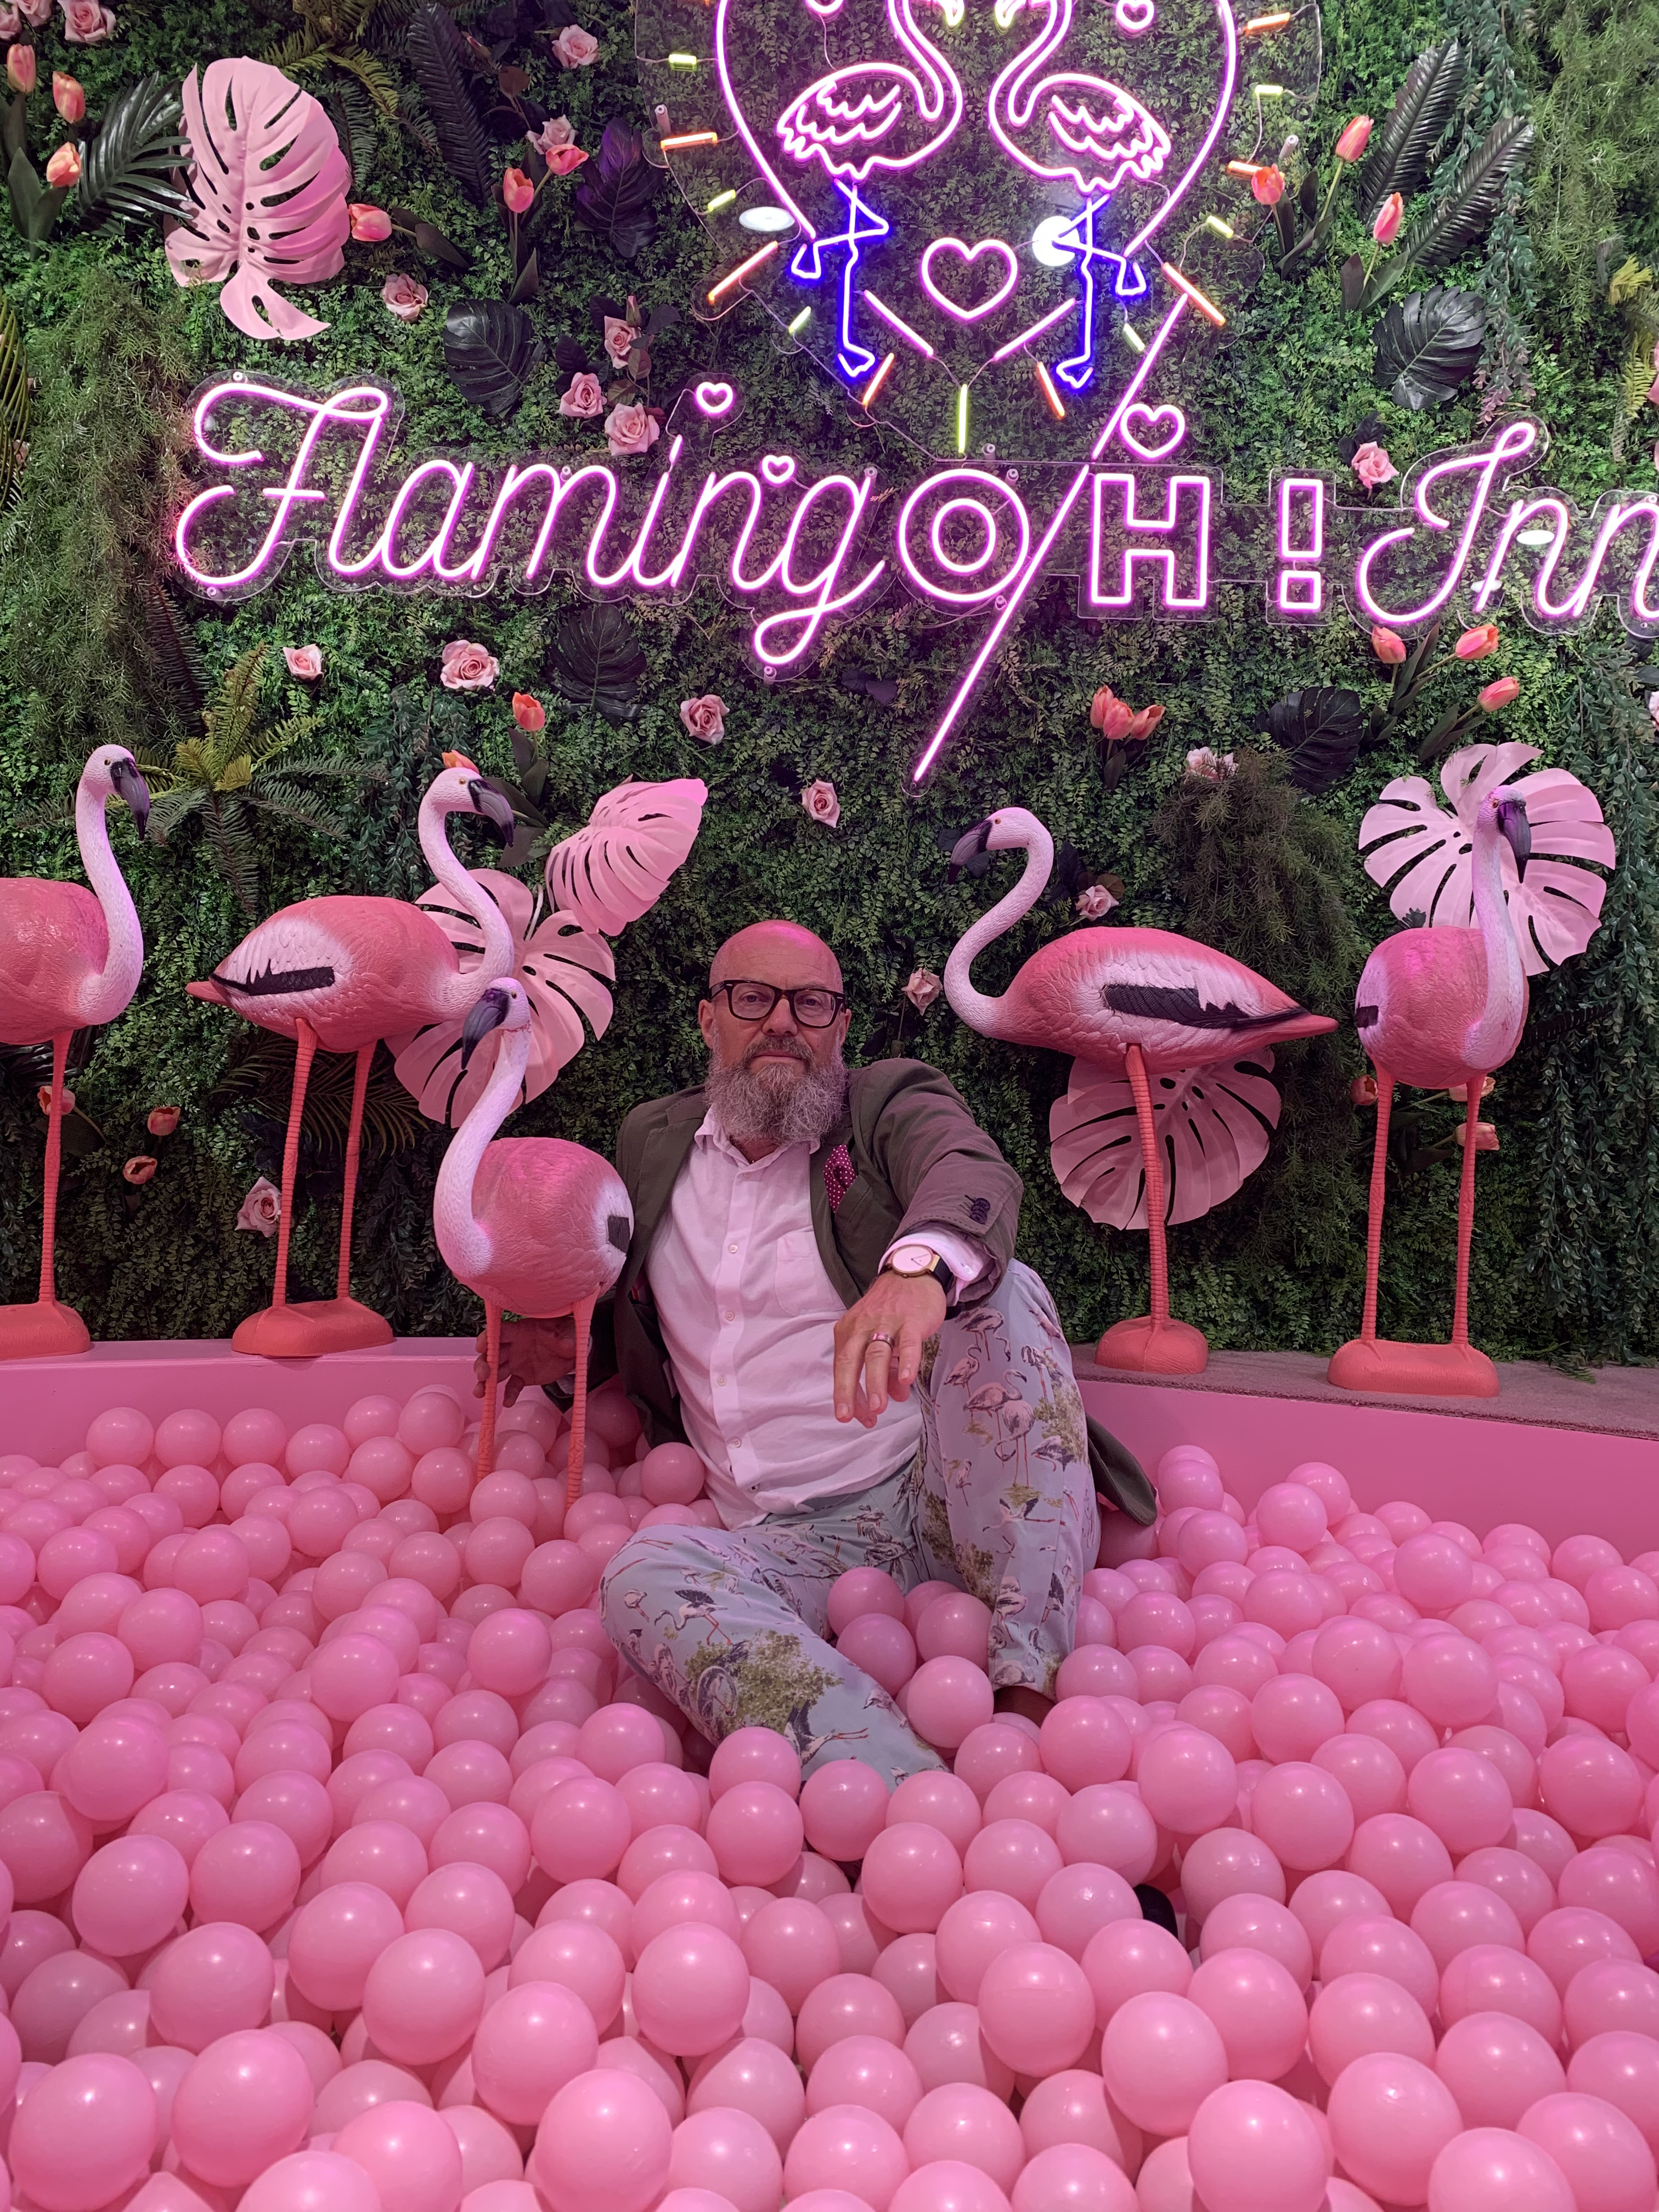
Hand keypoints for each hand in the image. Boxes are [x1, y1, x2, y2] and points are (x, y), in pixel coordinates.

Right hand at [474, 1315, 576, 1403]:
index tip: (481, 1347)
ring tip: (481, 1393)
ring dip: (486, 1383)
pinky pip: (512, 1386)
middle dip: (484, 1364)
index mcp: (521, 1331)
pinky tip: (507, 1402)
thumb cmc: (566, 1334)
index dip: (488, 1338)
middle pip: (492, 1354)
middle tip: (483, 1375)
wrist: (573, 1352)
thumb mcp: (569, 1331)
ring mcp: (515, 1363)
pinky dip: (509, 1394)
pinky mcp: (522, 1377)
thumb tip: (567, 1344)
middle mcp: (513, 1347)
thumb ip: (566, 1337)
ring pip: (496, 1372)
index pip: (500, 1332)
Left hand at [833, 1270, 946, 1426]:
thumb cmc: (892, 1310)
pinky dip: (906, 1361)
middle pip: (850, 1360)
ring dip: (876, 1382)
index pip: (843, 1367)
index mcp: (849, 1331)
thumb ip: (886, 1369)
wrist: (912, 1272)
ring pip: (876, 1353)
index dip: (846, 1395)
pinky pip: (907, 1342)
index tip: (852, 1418)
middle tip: (850, 1417)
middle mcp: (862, 1326)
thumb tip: (894, 1397)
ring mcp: (886, 1322)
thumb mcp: (880, 1337)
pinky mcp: (910, 1320)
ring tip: (879, 1407)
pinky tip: (907, 1380)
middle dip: (848, 1390)